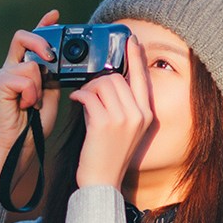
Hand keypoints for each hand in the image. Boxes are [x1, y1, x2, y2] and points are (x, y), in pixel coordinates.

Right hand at [0, 10, 60, 198]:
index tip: (55, 15)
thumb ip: (55, 74)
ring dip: (40, 85)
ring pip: (31, 64)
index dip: (43, 25)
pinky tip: (27, 106)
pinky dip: (32, 93)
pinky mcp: (0, 83)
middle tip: (52, 56)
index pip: (32, 39)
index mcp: (26, 67)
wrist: (20, 142)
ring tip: (34, 102)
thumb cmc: (35, 121)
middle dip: (40, 41)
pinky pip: (25, 78)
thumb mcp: (52, 92)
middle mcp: (12, 66)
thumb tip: (69, 59)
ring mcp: (4, 74)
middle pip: (23, 37)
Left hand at [70, 35, 154, 190]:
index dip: (136, 56)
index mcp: (147, 114)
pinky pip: (89, 96)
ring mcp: (123, 119)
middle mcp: (138, 114)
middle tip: (89, 89)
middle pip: (117, 78)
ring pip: (102, 84)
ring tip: (83, 99)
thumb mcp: (126, 130)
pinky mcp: (104, 123)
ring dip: (88, 88)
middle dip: (99, 80)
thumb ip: (123, 106)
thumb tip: (108, 80)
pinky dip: (79, 95)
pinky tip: (75, 101)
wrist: (102, 183)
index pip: (142, 77)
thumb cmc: (109, 155)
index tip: (131, 39)